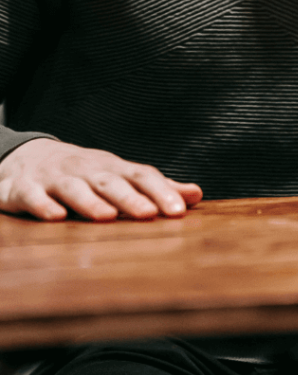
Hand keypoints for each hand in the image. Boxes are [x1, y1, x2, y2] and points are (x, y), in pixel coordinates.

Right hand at [0, 138, 202, 220]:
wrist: (27, 157)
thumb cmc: (84, 172)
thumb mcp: (119, 176)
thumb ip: (156, 187)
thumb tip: (196, 195)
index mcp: (113, 169)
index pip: (142, 176)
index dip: (161, 192)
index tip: (180, 211)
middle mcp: (88, 170)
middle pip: (111, 182)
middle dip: (131, 198)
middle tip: (150, 214)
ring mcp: (56, 178)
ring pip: (75, 188)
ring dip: (91, 202)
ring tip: (107, 217)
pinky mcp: (25, 189)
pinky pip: (34, 196)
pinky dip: (44, 206)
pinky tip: (56, 217)